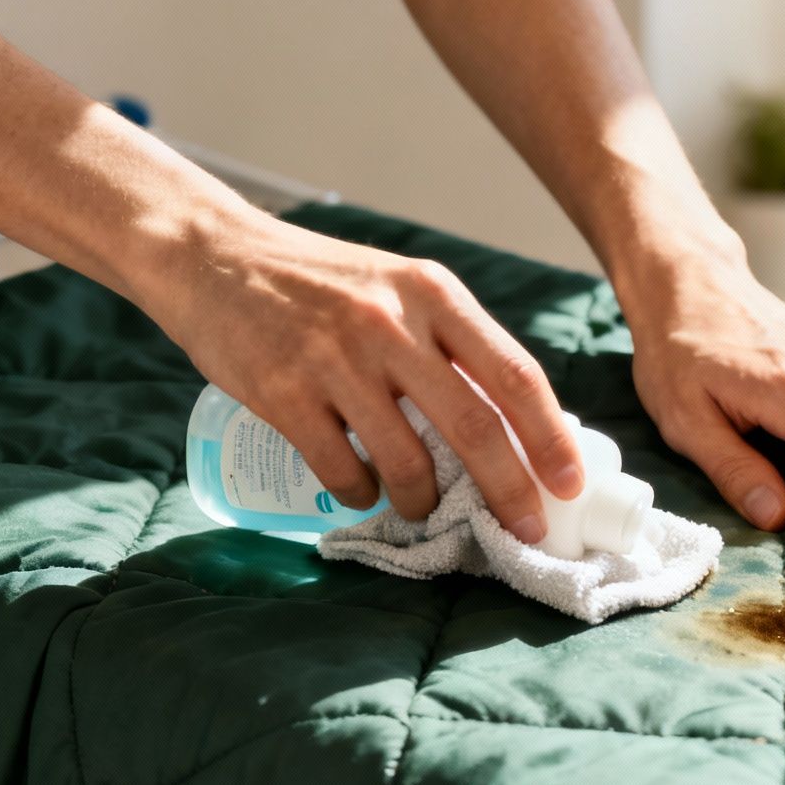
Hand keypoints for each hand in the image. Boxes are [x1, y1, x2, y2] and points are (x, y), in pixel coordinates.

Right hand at [140, 208, 583, 539]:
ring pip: (407, 460)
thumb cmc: (320, 282)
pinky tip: (361, 492)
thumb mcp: (399, 287)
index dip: (551, 437)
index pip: (516, 375)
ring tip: (423, 510)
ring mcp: (336, 359)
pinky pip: (340, 469)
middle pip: (475, 426)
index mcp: (434, 294)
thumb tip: (516, 424)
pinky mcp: (283, 392)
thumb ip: (451, 342)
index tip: (571, 485)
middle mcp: (392, 324)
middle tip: (525, 529)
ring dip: (424, 502)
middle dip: (510, 490)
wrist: (213, 255)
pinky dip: (361, 495)